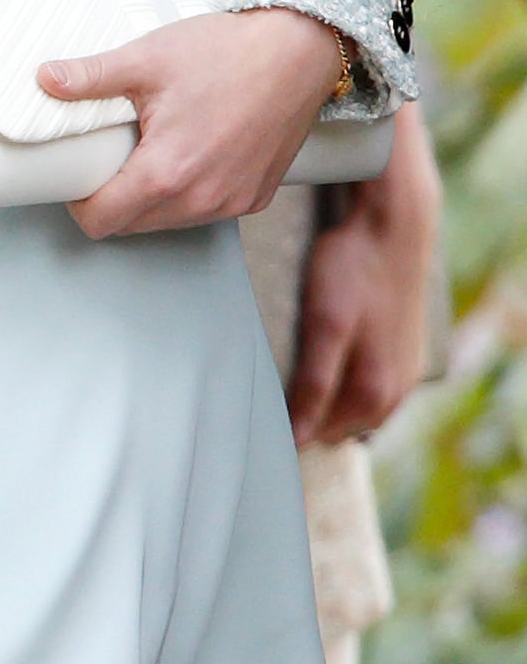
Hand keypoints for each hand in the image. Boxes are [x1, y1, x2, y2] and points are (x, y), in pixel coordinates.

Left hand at [42, 7, 345, 239]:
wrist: (298, 49)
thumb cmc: (227, 52)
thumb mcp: (147, 59)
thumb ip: (90, 77)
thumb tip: (45, 79)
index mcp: (166, 174)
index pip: (101, 222)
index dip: (79, 201)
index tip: (78, 174)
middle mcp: (201, 200)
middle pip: (132, 225)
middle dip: (113, 198)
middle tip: (111, 153)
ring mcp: (232, 202)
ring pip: (169, 221)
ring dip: (151, 197)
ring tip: (150, 149)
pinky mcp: (255, 197)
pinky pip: (207, 210)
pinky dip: (189, 192)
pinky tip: (190, 152)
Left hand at [290, 100, 440, 444]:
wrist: (396, 224)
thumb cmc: (353, 269)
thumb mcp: (326, 325)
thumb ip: (314, 385)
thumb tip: (299, 439)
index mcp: (374, 395)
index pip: (319, 436)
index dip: (287, 425)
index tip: (255, 408)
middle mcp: (395, 394)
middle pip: (338, 425)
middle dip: (309, 414)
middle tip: (269, 384)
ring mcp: (405, 372)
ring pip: (357, 406)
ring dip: (330, 397)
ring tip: (296, 369)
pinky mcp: (407, 350)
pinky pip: (373, 383)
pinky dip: (349, 378)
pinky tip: (331, 354)